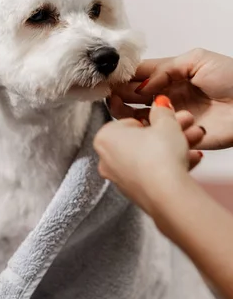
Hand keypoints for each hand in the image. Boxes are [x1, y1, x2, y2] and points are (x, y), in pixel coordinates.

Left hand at [93, 96, 204, 221]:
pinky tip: (190, 160)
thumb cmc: (160, 154)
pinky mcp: (134, 193)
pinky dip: (169, 167)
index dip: (153, 120)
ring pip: (148, 157)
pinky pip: (152, 174)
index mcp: (104, 137)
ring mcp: (119, 179)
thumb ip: (162, 111)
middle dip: (166, 134)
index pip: (130, 122)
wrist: (167, 194)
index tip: (168, 120)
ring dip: (172, 149)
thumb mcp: (165, 123)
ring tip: (194, 143)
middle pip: (141, 141)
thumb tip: (160, 104)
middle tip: (186, 127)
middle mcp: (106, 159)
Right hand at [110, 48, 232, 149]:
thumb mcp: (197, 60)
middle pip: (134, 95)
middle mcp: (167, 95)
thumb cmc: (232, 78)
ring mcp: (170, 116)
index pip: (141, 74)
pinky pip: (152, 135)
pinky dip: (141, 130)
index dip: (124, 75)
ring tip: (118, 105)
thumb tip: (141, 85)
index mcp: (171, 75)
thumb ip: (165, 69)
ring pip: (137, 116)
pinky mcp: (175, 136)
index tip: (109, 76)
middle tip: (110, 91)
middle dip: (120, 92)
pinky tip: (135, 122)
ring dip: (124, 111)